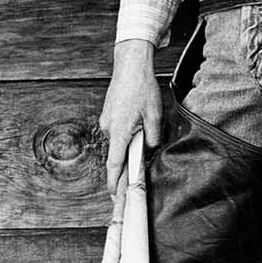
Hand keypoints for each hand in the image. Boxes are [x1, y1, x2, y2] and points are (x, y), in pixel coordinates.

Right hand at [99, 39, 162, 195]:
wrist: (130, 65)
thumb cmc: (142, 88)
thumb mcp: (154, 115)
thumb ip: (152, 138)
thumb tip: (149, 150)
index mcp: (119, 131)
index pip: (115, 164)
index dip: (115, 183)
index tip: (115, 197)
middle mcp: (109, 128)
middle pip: (118, 154)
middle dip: (126, 166)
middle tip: (134, 177)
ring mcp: (106, 121)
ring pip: (120, 141)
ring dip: (130, 144)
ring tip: (144, 129)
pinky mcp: (109, 115)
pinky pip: (118, 131)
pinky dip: (127, 134)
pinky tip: (139, 123)